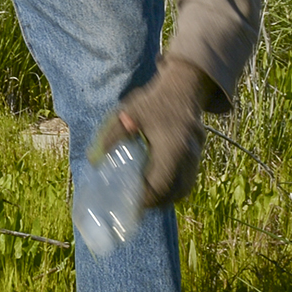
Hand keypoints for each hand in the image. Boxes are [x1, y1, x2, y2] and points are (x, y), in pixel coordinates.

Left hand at [92, 58, 209, 207]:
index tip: (130, 203)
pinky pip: (187, 181)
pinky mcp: (197, 156)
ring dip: (165, 197)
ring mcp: (196, 157)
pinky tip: (158, 187)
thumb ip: (112, 136)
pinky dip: (174, 189)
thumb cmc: (153, 101)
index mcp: (172, 147)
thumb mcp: (128, 114)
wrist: (182, 87)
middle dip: (155, 202)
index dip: (146, 199)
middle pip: (174, 192)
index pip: (161, 185)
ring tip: (144, 198)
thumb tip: (95, 161)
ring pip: (183, 189)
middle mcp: (188, 156)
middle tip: (134, 204)